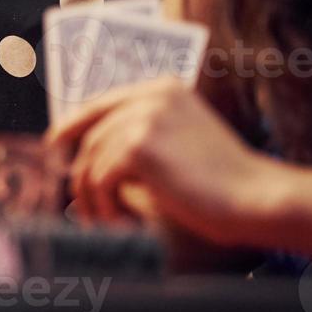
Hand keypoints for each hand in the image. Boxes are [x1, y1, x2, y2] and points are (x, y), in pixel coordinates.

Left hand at [47, 77, 274, 244]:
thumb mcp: (178, 143)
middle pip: (93, 137)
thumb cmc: (223, 181)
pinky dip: (105, 206)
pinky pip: (101, 180)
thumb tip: (85, 157)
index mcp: (163, 88)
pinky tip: (121, 222)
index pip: (102, 103)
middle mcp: (151, 96)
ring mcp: (144, 117)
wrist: (256, 198)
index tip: (54, 143)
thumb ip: (139, 137)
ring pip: (92, 161)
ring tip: (108, 221)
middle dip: (83, 175)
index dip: (73, 124)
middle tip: (83, 206)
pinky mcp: (138, 146)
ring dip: (95, 197)